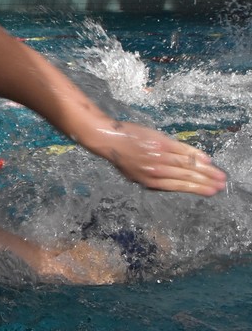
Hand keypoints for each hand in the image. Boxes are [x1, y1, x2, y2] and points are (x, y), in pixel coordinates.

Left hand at [92, 120, 225, 195]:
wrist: (110, 139)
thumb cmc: (122, 158)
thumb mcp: (135, 176)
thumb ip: (153, 181)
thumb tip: (171, 184)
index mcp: (150, 181)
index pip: (179, 186)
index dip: (197, 189)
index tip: (211, 192)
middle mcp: (157, 170)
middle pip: (187, 176)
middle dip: (206, 181)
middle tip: (221, 185)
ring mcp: (160, 155)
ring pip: (187, 164)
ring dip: (205, 170)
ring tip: (219, 174)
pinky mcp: (161, 142)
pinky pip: (182, 149)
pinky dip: (195, 154)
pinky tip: (206, 159)